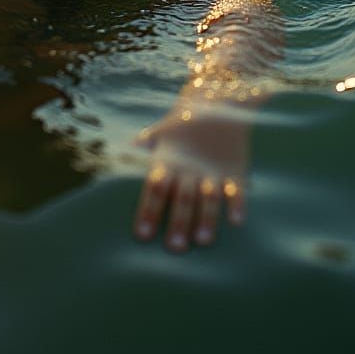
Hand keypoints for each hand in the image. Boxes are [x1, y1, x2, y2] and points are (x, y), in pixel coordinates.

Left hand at [132, 101, 251, 252]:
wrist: (217, 104)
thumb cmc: (181, 126)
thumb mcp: (158, 133)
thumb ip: (141, 146)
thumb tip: (117, 154)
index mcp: (169, 162)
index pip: (155, 189)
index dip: (148, 211)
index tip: (142, 235)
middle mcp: (190, 169)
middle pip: (182, 198)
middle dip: (178, 223)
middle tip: (174, 249)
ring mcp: (213, 171)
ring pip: (209, 198)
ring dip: (206, 219)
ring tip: (203, 241)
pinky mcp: (235, 171)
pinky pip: (236, 189)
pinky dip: (237, 204)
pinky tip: (236, 221)